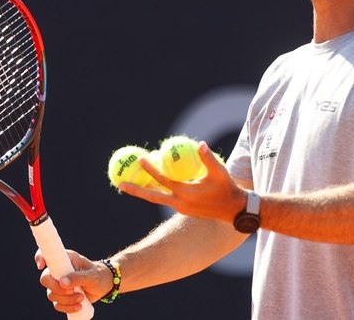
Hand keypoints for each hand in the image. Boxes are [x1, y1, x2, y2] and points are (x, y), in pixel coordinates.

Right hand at [35, 249, 112, 314]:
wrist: (104, 285)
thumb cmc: (98, 275)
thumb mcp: (91, 275)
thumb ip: (78, 277)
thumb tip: (62, 283)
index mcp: (64, 259)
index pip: (47, 254)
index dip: (40, 258)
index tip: (41, 266)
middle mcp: (59, 271)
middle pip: (45, 279)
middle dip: (56, 288)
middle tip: (70, 291)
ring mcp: (59, 284)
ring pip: (51, 294)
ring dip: (66, 300)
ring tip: (81, 297)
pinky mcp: (62, 296)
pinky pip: (57, 305)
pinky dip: (66, 307)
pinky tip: (78, 306)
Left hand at [119, 142, 246, 223]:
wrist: (233, 210)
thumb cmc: (227, 189)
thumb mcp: (220, 172)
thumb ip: (208, 158)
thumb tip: (199, 143)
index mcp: (186, 194)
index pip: (163, 180)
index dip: (151, 170)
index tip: (141, 159)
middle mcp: (179, 203)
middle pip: (152, 197)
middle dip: (136, 191)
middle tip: (120, 184)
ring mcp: (180, 208)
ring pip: (157, 198)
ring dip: (144, 192)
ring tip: (128, 184)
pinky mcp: (182, 209)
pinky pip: (165, 199)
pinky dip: (156, 191)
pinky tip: (150, 184)